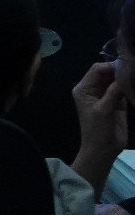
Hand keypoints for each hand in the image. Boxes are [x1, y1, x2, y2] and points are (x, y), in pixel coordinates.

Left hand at [70, 60, 127, 189]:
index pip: (96, 70)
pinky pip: (123, 89)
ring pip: (116, 80)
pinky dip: (130, 86)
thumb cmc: (97, 130)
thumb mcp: (103, 110)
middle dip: (119, 69)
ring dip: (126, 77)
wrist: (103, 149)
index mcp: (84, 88)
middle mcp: (94, 89)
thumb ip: (112, 93)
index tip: (126, 65)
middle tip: (134, 67)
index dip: (110, 66)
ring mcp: (106, 95)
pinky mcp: (118, 102)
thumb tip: (123, 76)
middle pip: (107, 73)